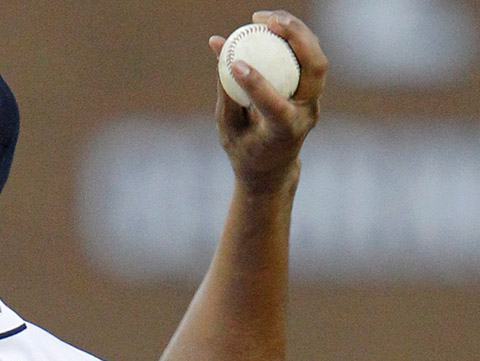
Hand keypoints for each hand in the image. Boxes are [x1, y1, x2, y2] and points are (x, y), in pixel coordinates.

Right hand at [209, 9, 326, 191]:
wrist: (274, 168)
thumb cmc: (245, 150)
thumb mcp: (227, 126)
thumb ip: (226, 89)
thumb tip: (219, 45)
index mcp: (285, 132)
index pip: (275, 104)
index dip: (256, 83)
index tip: (234, 62)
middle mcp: (308, 113)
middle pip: (315, 68)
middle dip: (295, 38)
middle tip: (266, 20)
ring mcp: (315, 99)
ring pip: (316, 57)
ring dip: (295, 31)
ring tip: (263, 17)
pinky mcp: (313, 89)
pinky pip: (307, 56)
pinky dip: (291, 38)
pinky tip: (269, 25)